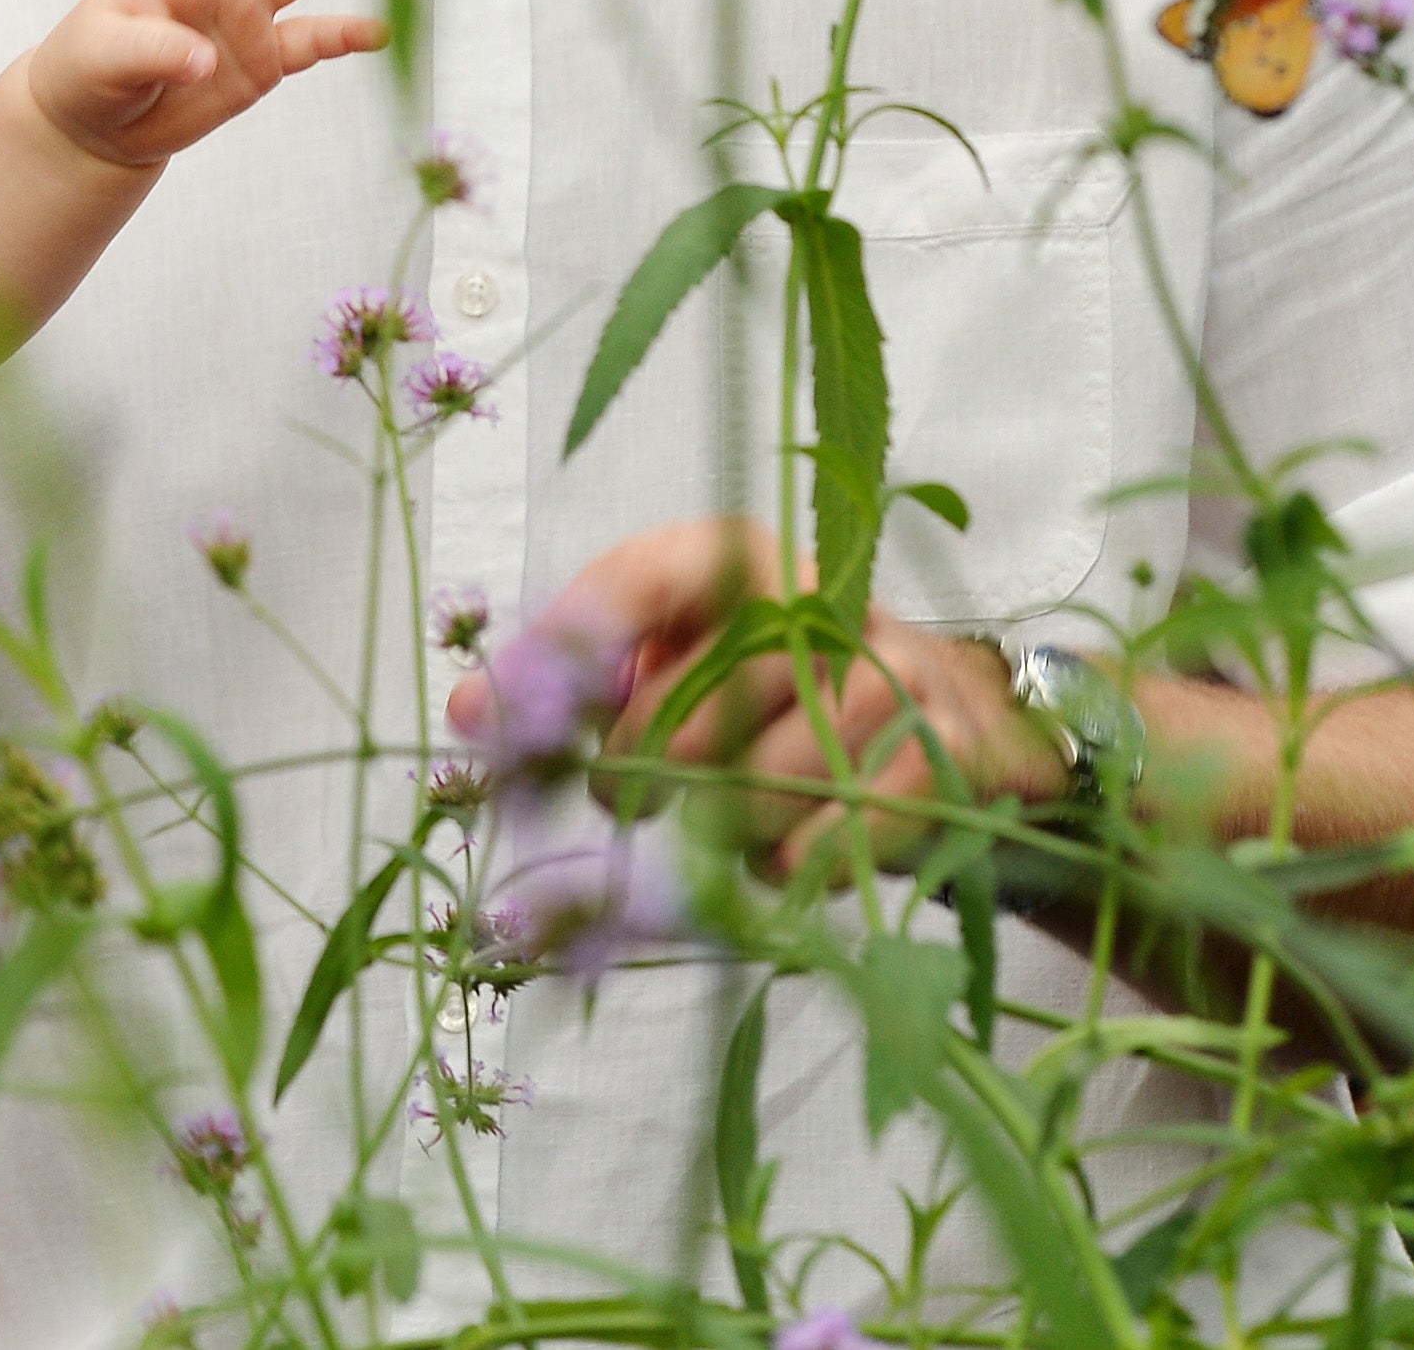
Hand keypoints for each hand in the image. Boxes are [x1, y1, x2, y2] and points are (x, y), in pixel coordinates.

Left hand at [453, 518, 1065, 880]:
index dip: (573, 653)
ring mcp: (892, 670)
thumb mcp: (666, 653)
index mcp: (735, 556)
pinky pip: (838, 827)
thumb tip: (468, 716)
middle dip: (647, 767)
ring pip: (771, 776)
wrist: (937, 708)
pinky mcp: (945, 747)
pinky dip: (793, 857)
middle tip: (624, 792)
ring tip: (714, 818)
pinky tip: (779, 849)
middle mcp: (820, 596)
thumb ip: (572, 678)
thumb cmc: (765, 681)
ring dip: (726, 822)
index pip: (636, 584)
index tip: (512, 720)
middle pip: (700, 703)